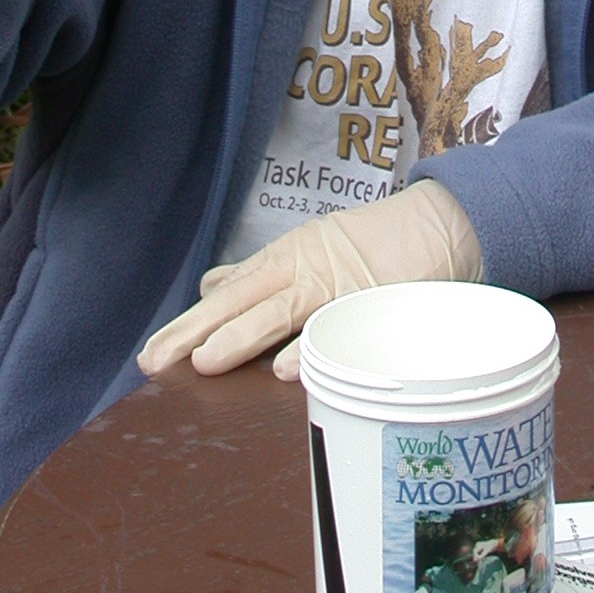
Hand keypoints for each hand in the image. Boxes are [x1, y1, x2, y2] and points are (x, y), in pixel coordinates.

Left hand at [137, 182, 481, 381]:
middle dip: (196, 332)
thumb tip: (211, 286)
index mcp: (287, 259)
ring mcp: (338, 284)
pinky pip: (338, 327)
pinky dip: (312, 347)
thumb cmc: (373, 242)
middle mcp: (305, 268)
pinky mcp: (374, 299)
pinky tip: (287, 370)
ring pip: (281, 311)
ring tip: (205, 362)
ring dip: (242, 336)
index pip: (228, 294)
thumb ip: (261, 274)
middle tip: (153, 362)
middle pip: (241, 301)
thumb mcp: (310, 249)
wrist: (440, 222)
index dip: (190, 323)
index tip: (152, 352)